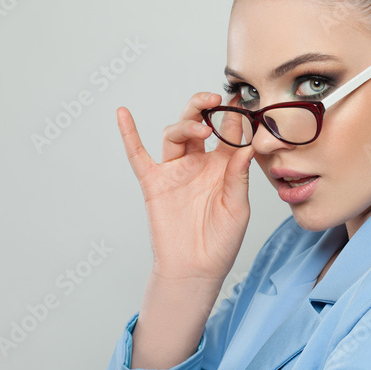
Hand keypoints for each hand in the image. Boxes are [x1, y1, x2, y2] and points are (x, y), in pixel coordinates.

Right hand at [116, 93, 256, 281]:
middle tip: (216, 99)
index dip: (235, 118)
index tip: (243, 103)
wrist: (196, 270)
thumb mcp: (238, 208)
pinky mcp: (154, 183)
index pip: (229, 133)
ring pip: (175, 135)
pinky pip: (138, 156)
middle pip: (198, 124)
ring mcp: (175, 171)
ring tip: (202, 127)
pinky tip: (122, 114)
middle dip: (206, 108)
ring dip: (186, 124)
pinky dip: (129, 135)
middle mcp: (199, 163)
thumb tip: (248, 146)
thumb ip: (239, 176)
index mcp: (223, 166)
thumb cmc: (221, 242)